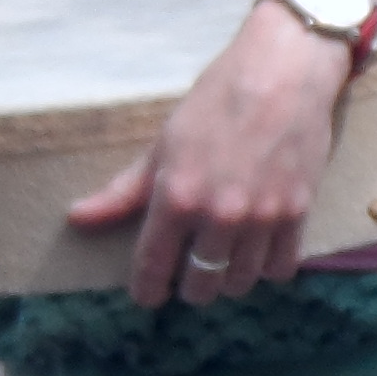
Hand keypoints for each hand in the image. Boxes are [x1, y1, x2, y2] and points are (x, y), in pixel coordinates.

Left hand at [78, 0, 351, 305]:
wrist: (281, 78)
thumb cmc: (213, 106)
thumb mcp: (161, 146)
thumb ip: (123, 191)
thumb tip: (77, 219)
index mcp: (177, 198)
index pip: (154, 264)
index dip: (146, 288)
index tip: (145, 297)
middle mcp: (219, 216)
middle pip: (201, 284)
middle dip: (188, 286)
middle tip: (185, 274)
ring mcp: (262, 219)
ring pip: (241, 282)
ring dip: (226, 280)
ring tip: (218, 263)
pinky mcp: (299, 215)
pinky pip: (281, 268)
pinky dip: (266, 268)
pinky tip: (255, 253)